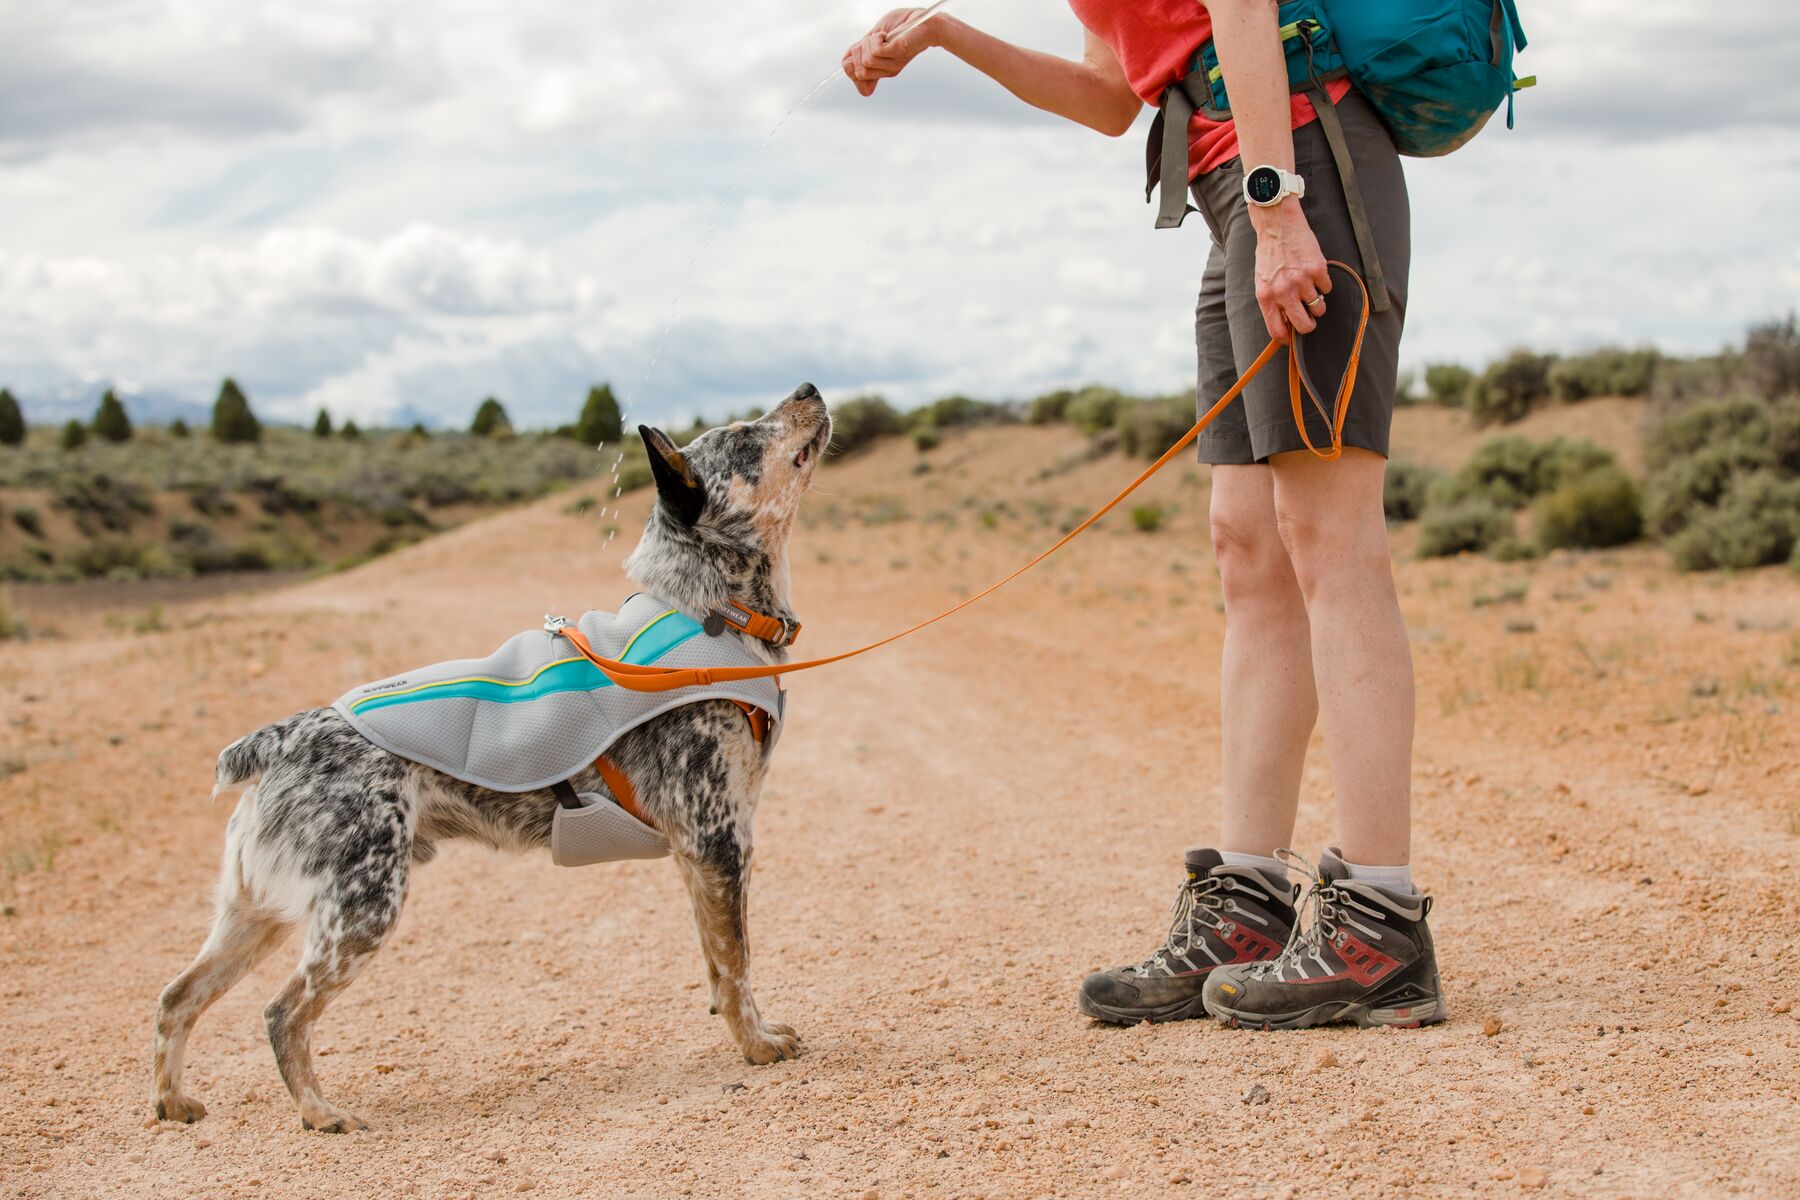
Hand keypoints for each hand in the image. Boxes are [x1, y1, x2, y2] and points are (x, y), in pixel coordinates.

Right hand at [842, 8, 940, 95]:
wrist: (925, 20)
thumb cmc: (902, 26)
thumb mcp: (874, 39)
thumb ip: (860, 51)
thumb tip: (846, 65)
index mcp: (882, 69)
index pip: (858, 80)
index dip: (850, 66)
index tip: (858, 49)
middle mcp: (887, 70)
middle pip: (858, 72)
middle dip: (858, 51)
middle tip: (873, 39)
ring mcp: (893, 64)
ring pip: (866, 61)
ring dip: (869, 42)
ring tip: (882, 35)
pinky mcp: (897, 54)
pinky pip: (875, 51)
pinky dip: (876, 38)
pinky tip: (886, 34)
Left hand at [1250, 201, 1331, 340]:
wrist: (1278, 226)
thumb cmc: (1269, 255)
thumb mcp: (1262, 282)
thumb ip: (1272, 303)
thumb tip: (1286, 324)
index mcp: (1267, 297)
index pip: (1277, 331)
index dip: (1286, 339)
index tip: (1291, 337)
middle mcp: (1284, 292)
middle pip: (1305, 326)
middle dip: (1309, 324)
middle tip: (1309, 318)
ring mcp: (1302, 281)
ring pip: (1319, 308)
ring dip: (1318, 303)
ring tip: (1310, 290)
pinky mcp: (1318, 270)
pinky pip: (1327, 289)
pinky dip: (1323, 284)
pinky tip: (1314, 273)